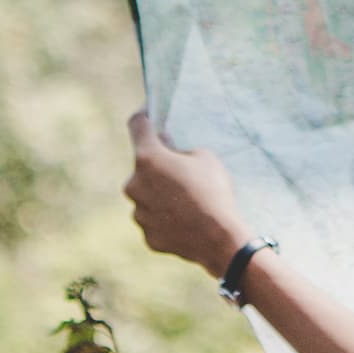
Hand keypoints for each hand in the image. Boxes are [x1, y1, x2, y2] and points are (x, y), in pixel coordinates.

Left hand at [122, 111, 247, 271]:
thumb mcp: (205, 157)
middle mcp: (134, 184)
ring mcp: (138, 212)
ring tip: (188, 201)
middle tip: (181, 170)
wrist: (219, 238)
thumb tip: (169, 151)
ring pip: (146, 196)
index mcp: (147, 158)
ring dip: (160, 194)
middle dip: (158, 165)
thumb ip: (180, 151)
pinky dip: (165, 218)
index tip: (148, 114)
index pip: (137, 125)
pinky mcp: (147, 235)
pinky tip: (186, 221)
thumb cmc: (214, 191)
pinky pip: (154, 220)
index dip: (144, 116)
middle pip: (142, 166)